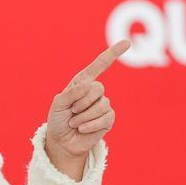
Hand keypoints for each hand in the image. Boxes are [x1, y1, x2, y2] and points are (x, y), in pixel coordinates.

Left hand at [44, 39, 130, 174]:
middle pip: (97, 88)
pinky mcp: (108, 119)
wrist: (62, 141)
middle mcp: (94, 92)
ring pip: (101, 105)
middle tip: (72, 112)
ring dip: (84, 116)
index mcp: (82, 82)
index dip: (113, 54)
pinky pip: (105, 118)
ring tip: (75, 123)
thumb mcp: (58, 104)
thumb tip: (89, 85)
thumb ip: (71, 93)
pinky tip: (83, 129)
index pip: (100, 65)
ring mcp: (103, 105)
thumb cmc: (58, 120)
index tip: (127, 43)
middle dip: (81, 102)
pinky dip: (91, 125)